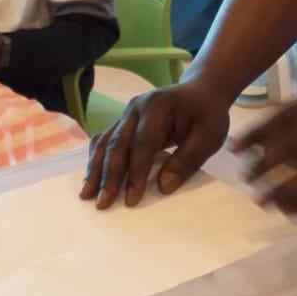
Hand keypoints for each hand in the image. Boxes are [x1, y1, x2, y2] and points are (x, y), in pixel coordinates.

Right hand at [81, 79, 232, 208]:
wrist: (200, 91)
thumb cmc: (207, 114)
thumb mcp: (209, 136)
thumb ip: (187, 160)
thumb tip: (163, 187)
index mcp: (158, 106)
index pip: (143, 143)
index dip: (136, 173)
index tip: (132, 200)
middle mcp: (135, 108)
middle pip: (117, 144)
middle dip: (109, 176)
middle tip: (102, 204)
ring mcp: (126, 114)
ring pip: (105, 143)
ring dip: (95, 170)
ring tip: (86, 195)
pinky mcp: (123, 122)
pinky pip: (104, 141)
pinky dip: (96, 161)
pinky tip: (91, 179)